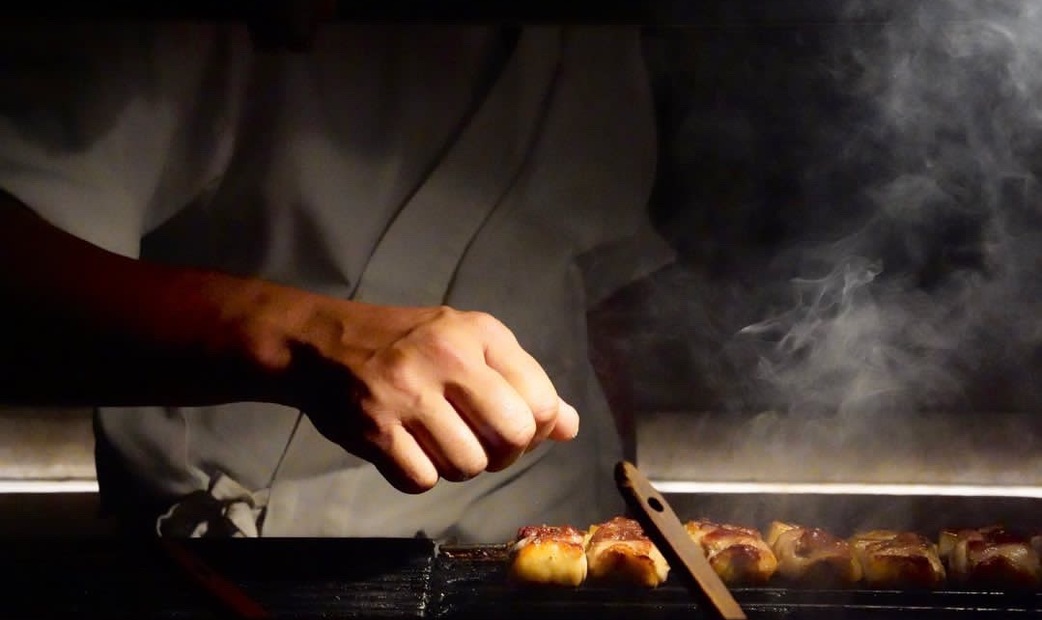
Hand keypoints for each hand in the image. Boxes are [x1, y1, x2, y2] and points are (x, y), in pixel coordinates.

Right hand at [272, 300, 579, 492]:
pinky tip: (409, 450)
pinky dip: (421, 476)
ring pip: (469, 465)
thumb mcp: (471, 344)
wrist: (323, 343)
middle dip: (504, 453)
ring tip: (440, 442)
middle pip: (513, 437)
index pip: (542, 401)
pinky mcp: (374, 429)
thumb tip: (570, 427)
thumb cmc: (408, 345)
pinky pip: (423, 481)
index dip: (534, 427)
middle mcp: (447, 358)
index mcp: (480, 333)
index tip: (510, 423)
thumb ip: (523, 382)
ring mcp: (408, 394)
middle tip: (481, 442)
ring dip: (460, 466)